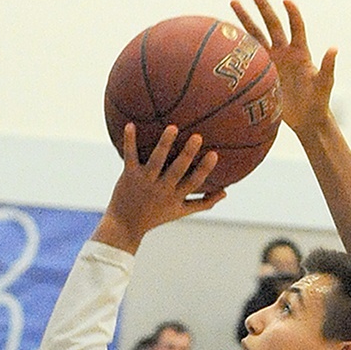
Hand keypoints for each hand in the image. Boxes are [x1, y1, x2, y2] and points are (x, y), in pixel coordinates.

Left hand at [92, 124, 223, 253]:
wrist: (125, 225)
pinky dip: (129, 140)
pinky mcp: (129, 175)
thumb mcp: (181, 212)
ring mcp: (145, 181)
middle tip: (197, 137)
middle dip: (187, 154)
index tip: (214, 154)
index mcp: (175, 196)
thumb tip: (226, 192)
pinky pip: (130, 156)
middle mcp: (161, 188)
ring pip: (156, 161)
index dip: (204, 169)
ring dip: (164, 144)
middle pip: (177, 170)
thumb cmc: (156, 215)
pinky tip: (130, 124)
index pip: (193, 182)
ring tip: (172, 127)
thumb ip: (204, 202)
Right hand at [230, 0, 335, 136]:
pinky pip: (248, 54)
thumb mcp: (324, 84)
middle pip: (272, 24)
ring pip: (256, 35)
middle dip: (262, 6)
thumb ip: (328, 66)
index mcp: (301, 52)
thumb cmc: (318, 101)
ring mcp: (272, 60)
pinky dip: (238, 43)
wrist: (306, 119)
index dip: (292, 14)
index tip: (286, 1)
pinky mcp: (261, 71)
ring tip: (233, 2)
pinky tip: (225, 33)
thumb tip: (334, 48)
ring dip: (245, 19)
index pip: (296, 27)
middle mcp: (285, 51)